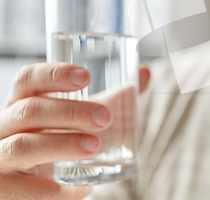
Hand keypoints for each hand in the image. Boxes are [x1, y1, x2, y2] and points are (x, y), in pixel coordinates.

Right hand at [0, 62, 149, 199]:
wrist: (32, 186)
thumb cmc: (58, 142)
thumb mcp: (80, 119)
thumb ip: (112, 98)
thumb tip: (145, 73)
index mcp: (22, 103)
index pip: (28, 79)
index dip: (54, 74)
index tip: (86, 76)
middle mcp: (4, 127)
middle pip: (29, 110)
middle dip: (69, 112)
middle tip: (105, 117)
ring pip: (21, 146)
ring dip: (61, 144)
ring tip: (94, 146)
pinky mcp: (2, 189)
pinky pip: (18, 190)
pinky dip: (47, 191)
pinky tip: (77, 189)